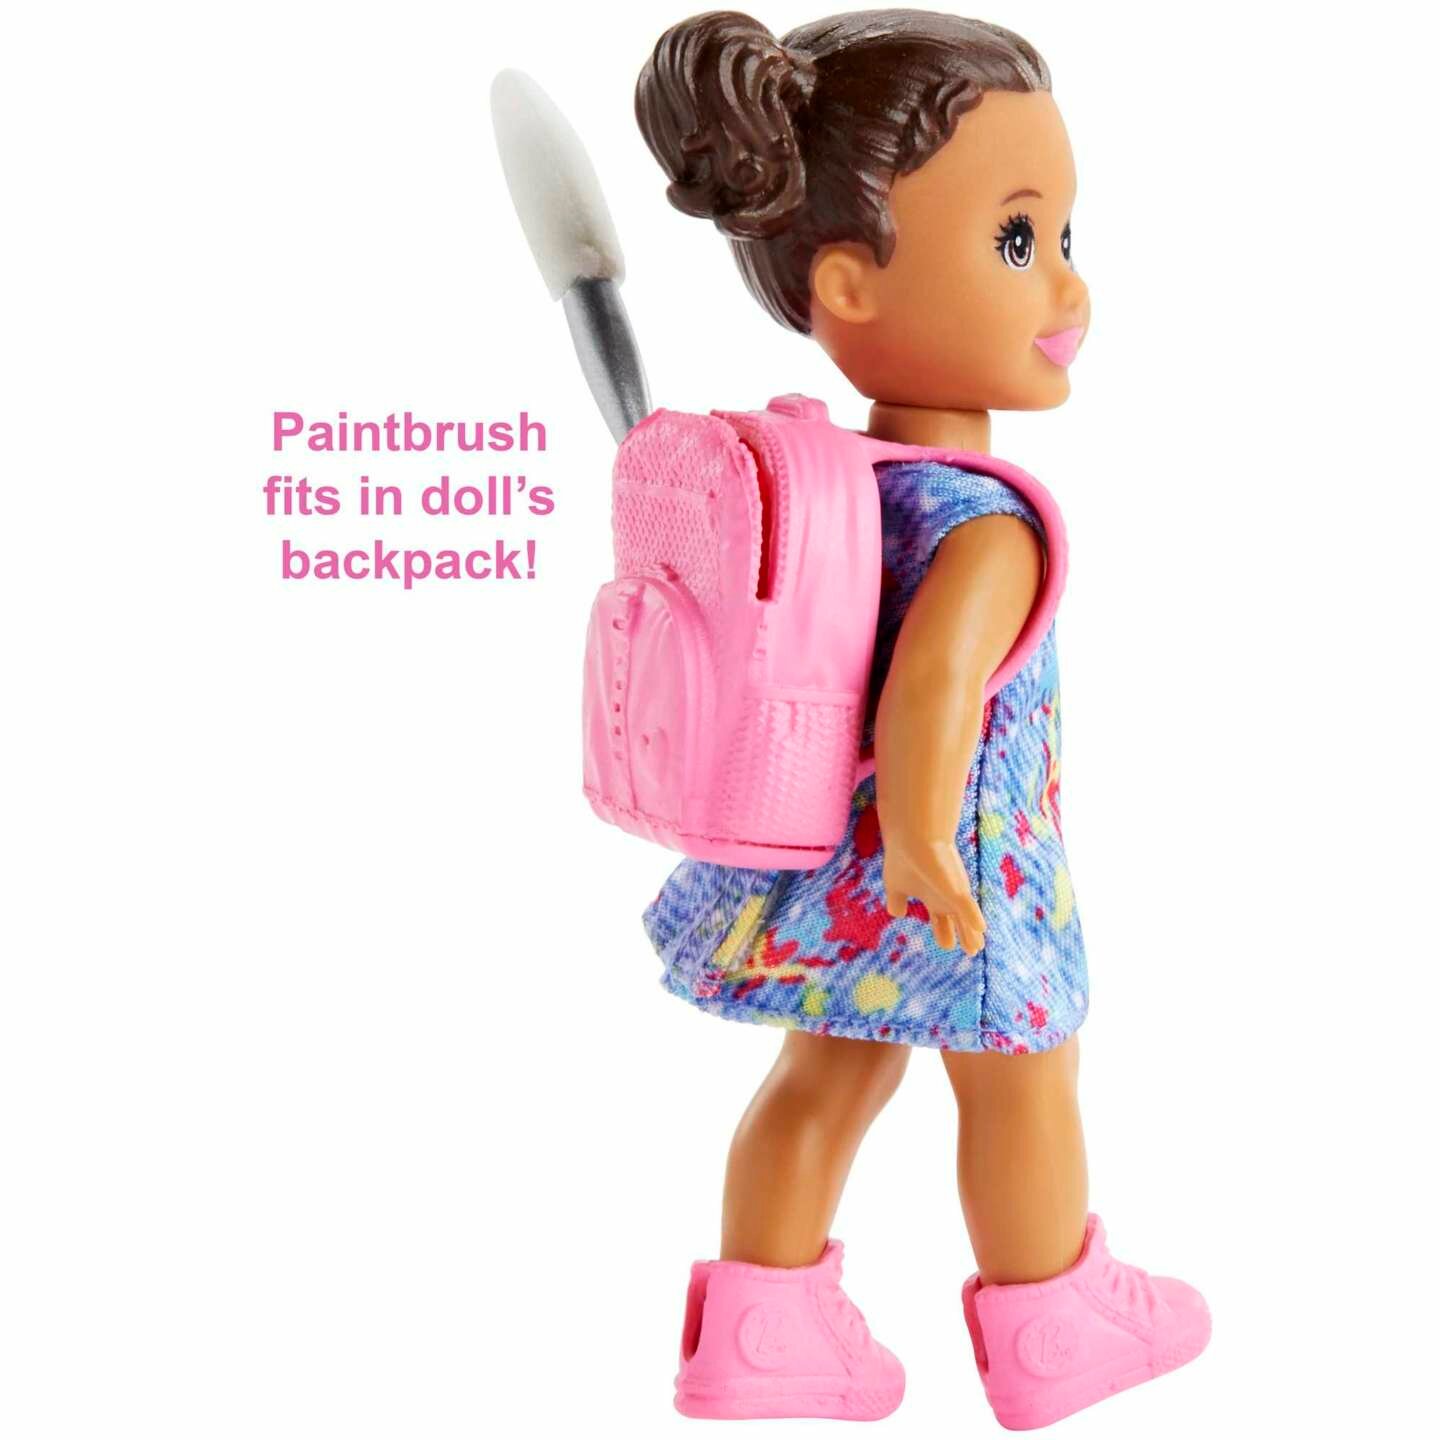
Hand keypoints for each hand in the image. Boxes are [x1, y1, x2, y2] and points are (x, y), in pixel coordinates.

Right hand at [882, 835, 985, 954]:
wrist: (908, 836)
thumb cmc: (903, 857)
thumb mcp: (895, 885)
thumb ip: (897, 901)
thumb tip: (897, 914)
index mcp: (931, 897)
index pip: (939, 919)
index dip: (943, 932)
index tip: (947, 944)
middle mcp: (945, 896)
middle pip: (956, 920)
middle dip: (963, 935)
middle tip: (972, 950)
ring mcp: (953, 893)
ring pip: (966, 918)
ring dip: (971, 934)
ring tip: (977, 948)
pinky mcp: (955, 887)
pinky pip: (967, 905)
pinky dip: (973, 917)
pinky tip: (981, 928)